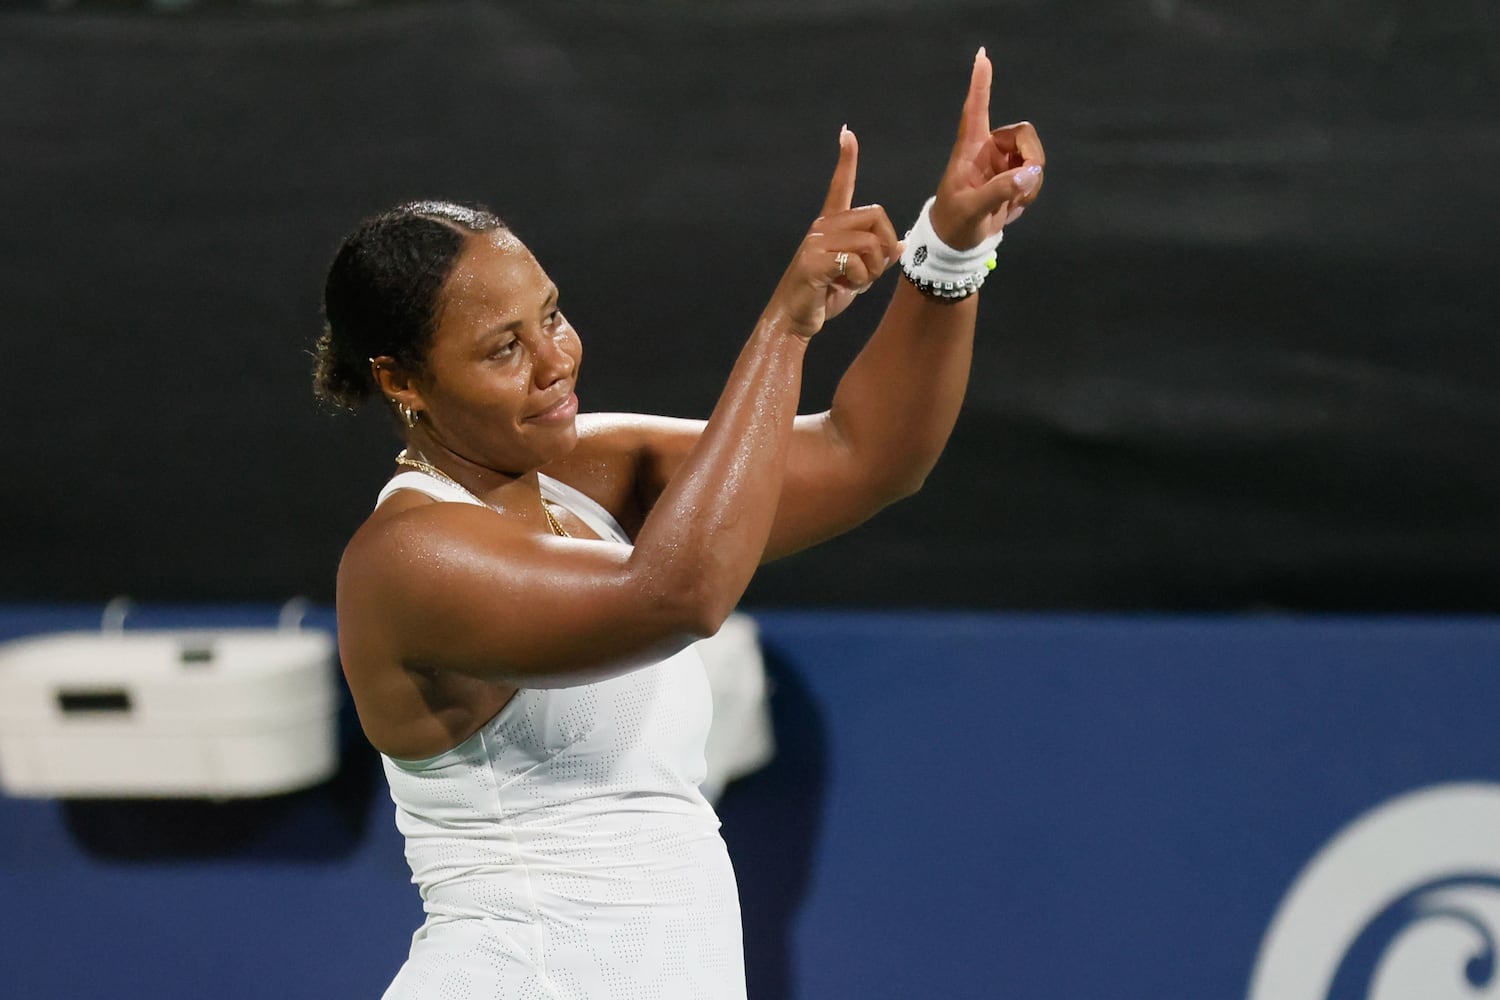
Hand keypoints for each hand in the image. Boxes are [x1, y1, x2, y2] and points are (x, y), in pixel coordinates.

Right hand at [767, 128, 901, 338]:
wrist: (793, 320)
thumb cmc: (822, 297)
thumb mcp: (857, 277)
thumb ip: (876, 258)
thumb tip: (901, 244)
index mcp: (830, 226)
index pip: (840, 186)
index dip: (846, 160)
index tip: (847, 133)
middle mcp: (822, 227)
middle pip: (876, 216)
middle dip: (885, 246)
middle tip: (873, 271)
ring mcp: (816, 242)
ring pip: (870, 243)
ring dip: (872, 270)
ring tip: (853, 283)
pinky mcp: (814, 260)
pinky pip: (855, 263)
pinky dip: (857, 281)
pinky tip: (841, 288)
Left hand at [930, 48, 1045, 249]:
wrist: (957, 244)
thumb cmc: (954, 223)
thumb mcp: (972, 210)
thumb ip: (999, 191)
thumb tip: (1029, 174)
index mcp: (970, 149)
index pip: (976, 110)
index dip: (980, 84)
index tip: (982, 57)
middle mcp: (988, 149)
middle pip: (1024, 134)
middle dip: (1031, 158)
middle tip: (1024, 184)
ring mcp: (1002, 163)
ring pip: (1033, 157)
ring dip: (1031, 181)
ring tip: (1013, 204)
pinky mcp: (1012, 178)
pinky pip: (1034, 175)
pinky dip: (1030, 192)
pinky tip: (1014, 207)